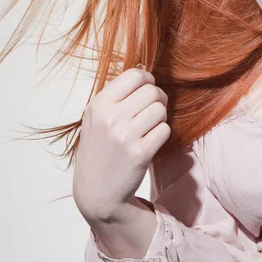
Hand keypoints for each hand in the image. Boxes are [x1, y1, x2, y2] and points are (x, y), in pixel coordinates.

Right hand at [73, 65, 170, 223]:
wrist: (96, 191)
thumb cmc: (99, 148)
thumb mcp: (96, 117)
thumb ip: (117, 94)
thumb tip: (144, 70)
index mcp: (99, 104)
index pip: (135, 75)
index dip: (147, 80)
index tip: (146, 90)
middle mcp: (110, 118)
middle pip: (152, 91)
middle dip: (157, 98)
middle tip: (151, 109)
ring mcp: (125, 136)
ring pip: (160, 109)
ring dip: (160, 117)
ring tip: (149, 126)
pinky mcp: (140, 154)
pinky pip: (164, 130)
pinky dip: (161, 134)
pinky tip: (150, 141)